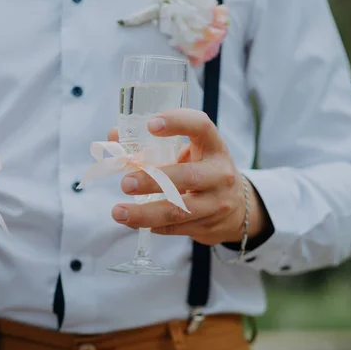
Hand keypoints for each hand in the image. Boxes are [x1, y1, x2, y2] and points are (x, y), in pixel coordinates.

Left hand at [108, 109, 265, 245]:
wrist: (237, 210)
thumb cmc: (203, 172)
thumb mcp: (189, 154)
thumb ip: (154, 145)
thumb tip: (113, 137)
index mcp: (213, 147)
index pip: (201, 127)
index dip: (177, 122)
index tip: (150, 124)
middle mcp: (220, 173)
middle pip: (187, 177)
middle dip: (153, 180)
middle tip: (125, 183)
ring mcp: (217, 203)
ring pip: (179, 210)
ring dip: (145, 213)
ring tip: (119, 212)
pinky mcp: (208, 225)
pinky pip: (175, 227)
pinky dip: (151, 225)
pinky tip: (133, 222)